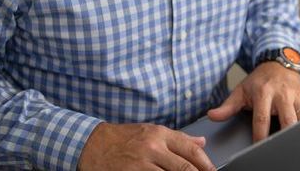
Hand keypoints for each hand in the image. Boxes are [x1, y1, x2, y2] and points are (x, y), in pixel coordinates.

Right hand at [77, 122, 215, 170]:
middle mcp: (152, 148)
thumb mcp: (151, 131)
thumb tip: (201, 143)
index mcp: (160, 135)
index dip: (206, 165)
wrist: (92, 144)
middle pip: (184, 168)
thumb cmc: (123, 138)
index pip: (191, 150)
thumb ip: (177, 138)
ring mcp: (140, 163)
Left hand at [207, 62, 299, 141]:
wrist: (278, 63)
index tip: (258, 148)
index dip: (260, 137)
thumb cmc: (260, 80)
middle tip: (281, 149)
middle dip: (285, 136)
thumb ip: (227, 106)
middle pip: (287, 120)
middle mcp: (282, 94)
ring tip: (296, 144)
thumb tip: (212, 115)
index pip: (262, 119)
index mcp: (264, 92)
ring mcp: (297, 96)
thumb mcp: (241, 90)